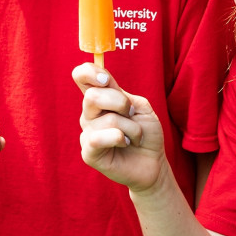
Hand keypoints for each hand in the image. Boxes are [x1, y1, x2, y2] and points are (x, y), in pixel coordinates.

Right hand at [72, 62, 165, 191]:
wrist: (153, 163)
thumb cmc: (146, 133)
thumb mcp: (140, 107)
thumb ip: (122, 94)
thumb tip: (104, 85)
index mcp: (100, 98)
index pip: (81, 76)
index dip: (89, 72)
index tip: (106, 80)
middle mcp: (89, 114)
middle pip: (93, 95)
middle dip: (121, 103)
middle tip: (131, 114)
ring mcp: (87, 133)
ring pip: (108, 119)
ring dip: (132, 128)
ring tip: (134, 137)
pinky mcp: (88, 152)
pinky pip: (99, 138)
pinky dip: (121, 139)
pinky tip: (125, 144)